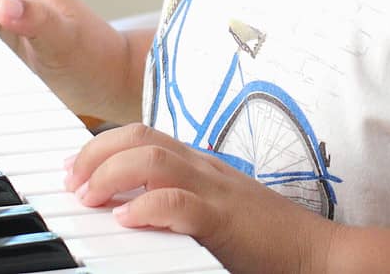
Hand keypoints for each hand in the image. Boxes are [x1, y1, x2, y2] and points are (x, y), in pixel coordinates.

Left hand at [64, 123, 336, 273]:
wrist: (317, 253)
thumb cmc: (267, 239)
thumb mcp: (214, 210)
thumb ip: (178, 202)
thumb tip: (128, 208)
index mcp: (201, 165)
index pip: (144, 135)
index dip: (102, 146)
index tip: (74, 169)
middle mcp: (205, 168)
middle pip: (140, 137)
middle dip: (96, 152)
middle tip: (72, 182)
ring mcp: (216, 190)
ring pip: (154, 158)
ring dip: (111, 173)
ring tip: (89, 197)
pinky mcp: (226, 220)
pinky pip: (179, 202)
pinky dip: (148, 207)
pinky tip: (127, 218)